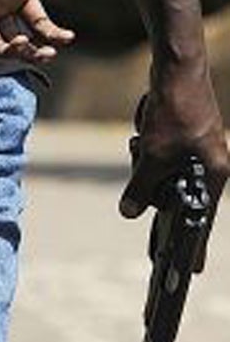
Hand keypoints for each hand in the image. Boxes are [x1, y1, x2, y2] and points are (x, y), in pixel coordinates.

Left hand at [122, 62, 229, 238]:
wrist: (176, 68)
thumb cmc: (172, 112)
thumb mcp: (152, 155)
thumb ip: (141, 187)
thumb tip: (129, 213)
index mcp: (213, 175)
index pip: (201, 220)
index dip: (193, 247)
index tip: (190, 272)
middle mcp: (210, 166)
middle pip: (176, 194)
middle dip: (154, 183)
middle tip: (145, 161)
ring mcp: (196, 152)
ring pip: (161, 173)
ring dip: (146, 158)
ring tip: (148, 133)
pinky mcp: (180, 138)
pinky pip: (158, 155)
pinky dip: (147, 144)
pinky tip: (145, 126)